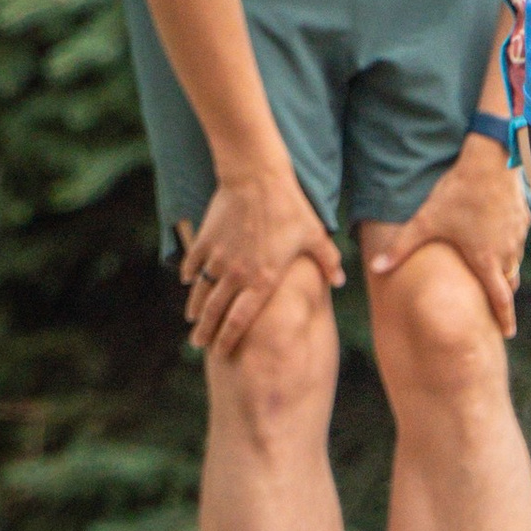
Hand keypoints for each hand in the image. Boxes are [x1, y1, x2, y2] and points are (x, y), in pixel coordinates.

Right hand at [177, 165, 343, 357]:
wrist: (257, 177)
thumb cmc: (290, 207)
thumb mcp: (314, 235)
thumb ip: (328, 261)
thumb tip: (341, 281)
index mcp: (263, 280)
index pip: (241, 321)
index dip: (229, 339)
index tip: (222, 353)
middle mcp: (237, 274)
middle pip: (216, 312)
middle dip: (206, 332)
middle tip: (198, 344)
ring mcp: (218, 258)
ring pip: (201, 291)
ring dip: (196, 308)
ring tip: (193, 320)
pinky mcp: (206, 240)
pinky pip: (194, 264)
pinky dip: (190, 276)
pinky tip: (189, 282)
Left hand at [365, 136, 529, 334]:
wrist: (490, 160)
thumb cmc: (458, 192)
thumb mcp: (426, 221)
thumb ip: (402, 247)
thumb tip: (376, 268)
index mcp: (485, 260)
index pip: (500, 299)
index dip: (504, 318)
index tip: (508, 333)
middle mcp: (506, 252)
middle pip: (509, 283)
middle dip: (504, 296)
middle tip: (499, 307)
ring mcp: (518, 236)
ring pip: (514, 262)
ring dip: (505, 270)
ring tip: (495, 272)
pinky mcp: (523, 219)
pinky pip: (517, 241)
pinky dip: (508, 246)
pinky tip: (498, 237)